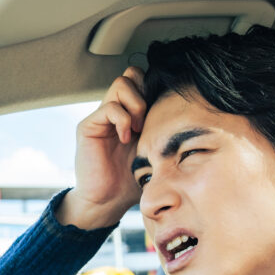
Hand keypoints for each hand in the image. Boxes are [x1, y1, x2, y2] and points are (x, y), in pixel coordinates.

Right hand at [61, 66, 146, 228]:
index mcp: (132, 112)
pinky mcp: (89, 126)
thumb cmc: (132, 180)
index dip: (154, 89)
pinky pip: (110, 108)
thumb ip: (162, 127)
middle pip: (132, 74)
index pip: (144, 79)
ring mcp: (101, 116)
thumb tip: (185, 107)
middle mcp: (116, 110)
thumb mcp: (155, 148)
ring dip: (136, 105)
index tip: (162, 113)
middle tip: (148, 120)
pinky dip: (123, 120)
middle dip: (145, 92)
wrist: (108, 200)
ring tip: (138, 129)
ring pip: (122, 83)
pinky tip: (126, 138)